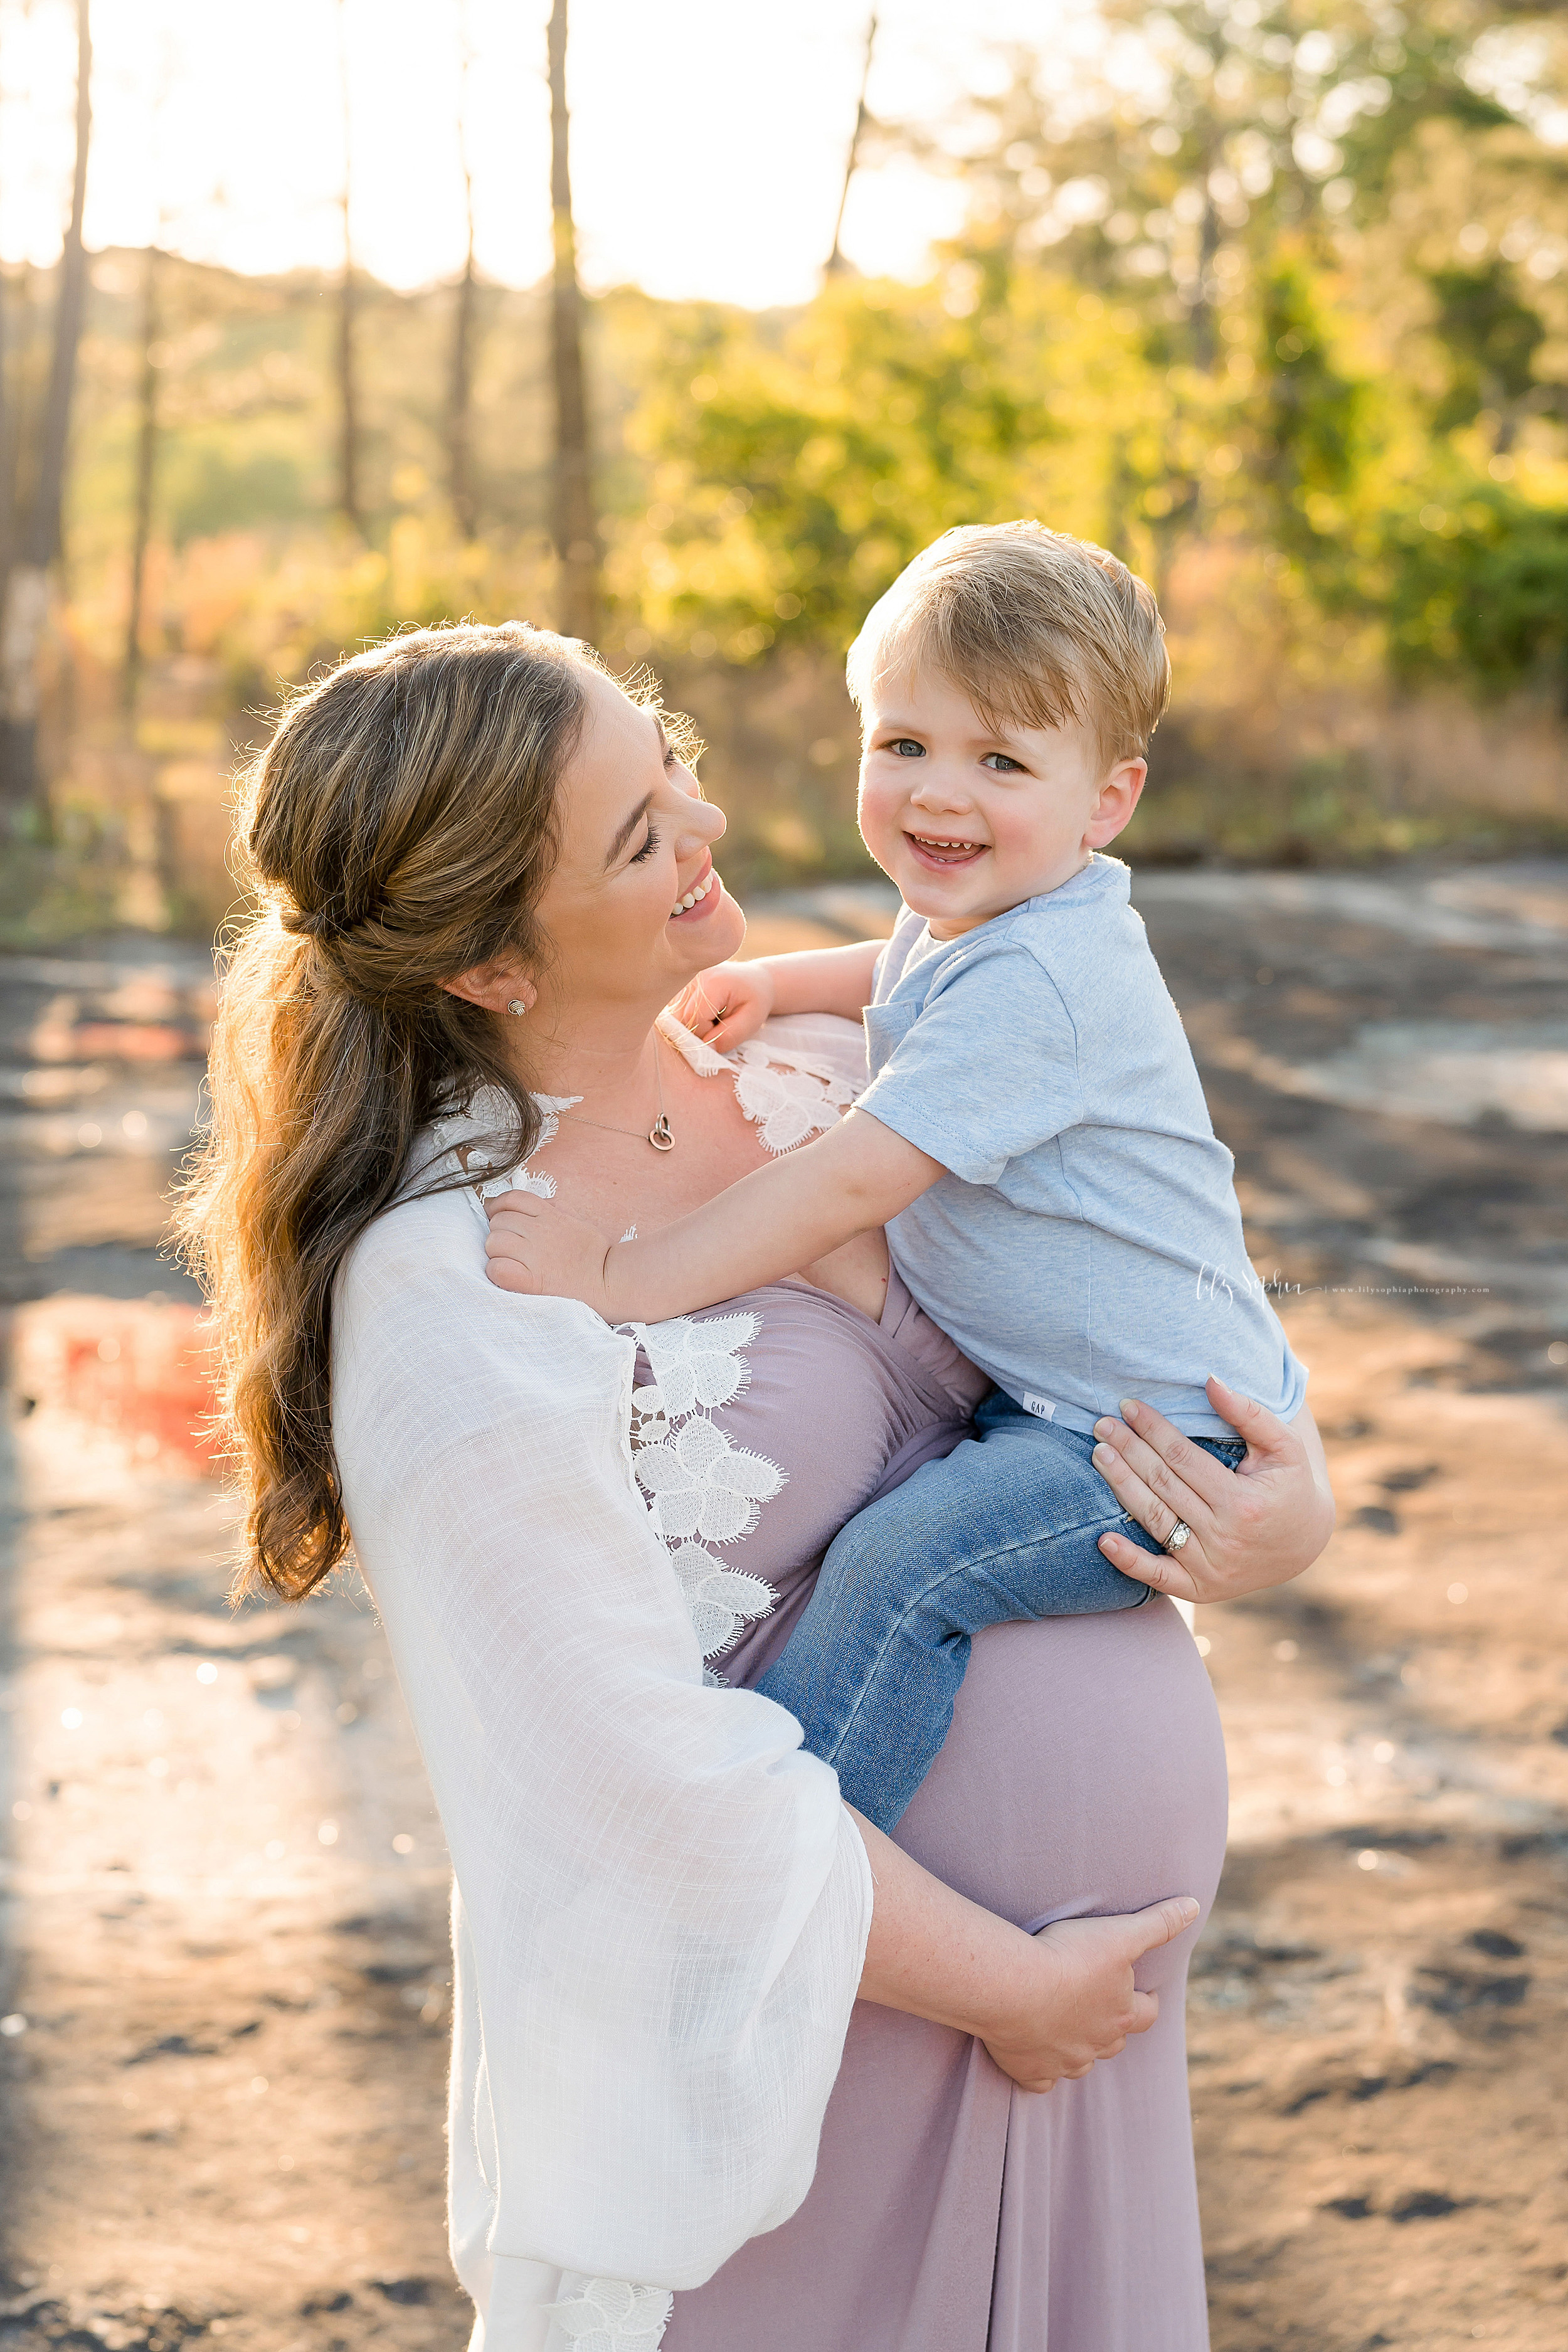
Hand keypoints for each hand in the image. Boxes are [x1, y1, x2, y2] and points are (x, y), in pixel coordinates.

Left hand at [483, 1188, 612, 1313]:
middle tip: (512, 1246)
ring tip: (511, 1260)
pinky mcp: (530, 1281)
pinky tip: (510, 1273)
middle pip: (498, 1221)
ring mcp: (534, 1256)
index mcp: (550, 1215)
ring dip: (496, 1252)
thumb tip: (516, 1205)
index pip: (511, 1199)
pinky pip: (496, 1268)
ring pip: (492, 1243)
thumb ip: (546, 1210)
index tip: (501, 1217)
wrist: (608, 1281)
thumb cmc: (591, 1253)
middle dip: (500, 1232)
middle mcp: (540, 1231)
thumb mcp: (572, 1219)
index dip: (499, 1206)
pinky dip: (497, 1271)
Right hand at [669, 959, 773, 1051]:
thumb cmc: (754, 1000)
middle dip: (697, 1032)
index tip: (722, 1033)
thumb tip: (707, 1049)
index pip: (695, 1019)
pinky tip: (703, 1014)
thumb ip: (731, 1035)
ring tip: (711, 1019)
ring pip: (674, 1016)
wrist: (753, 981)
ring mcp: (683, 980)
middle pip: (680, 1018)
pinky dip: (686, 1019)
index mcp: (713, 981)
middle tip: (717, 1027)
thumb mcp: (752, 1021)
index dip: (706, 1035)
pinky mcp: (678, 986)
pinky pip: (674, 1012)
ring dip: (691, 1025)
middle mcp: (692, 976)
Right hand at [980, 1898, 1198, 2092]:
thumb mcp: (1119, 1934)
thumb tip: (1194, 1906)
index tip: (1143, 1991)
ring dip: (1080, 2050)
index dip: (1147, 2001)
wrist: (1014, 1986)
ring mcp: (1064, 2062)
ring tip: (1069, 2029)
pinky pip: (1042, 2081)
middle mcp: (1097, 2044)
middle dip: (1113, 2027)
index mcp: (1122, 2014)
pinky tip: (1037, 2059)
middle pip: (1115, 2042)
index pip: (1147, 2014)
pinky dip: (1042, 2072)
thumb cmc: (1068, 1957)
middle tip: (1102, 2008)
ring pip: (1081, 2064)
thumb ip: (1158, 1923)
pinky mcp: (1031, 2071)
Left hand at [1091, 1375, 1334, 1602]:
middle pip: (1162, 1485)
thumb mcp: (1285, 1447)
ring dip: (1121, 1486)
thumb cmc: (1291, 1486)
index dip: (1152, 1429)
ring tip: (1099, 1455)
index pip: (1183, 1457)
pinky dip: (1128, 1560)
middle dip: (1128, 1450)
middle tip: (1102, 1425)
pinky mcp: (1199, 1588)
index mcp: (1243, 1502)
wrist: (1304, 1545)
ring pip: (1153, 1520)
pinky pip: (1157, 1577)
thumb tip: (1210, 1381)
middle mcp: (1224, 1537)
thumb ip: (1249, 1414)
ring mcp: (1209, 1566)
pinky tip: (1103, 1540)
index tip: (1128, 1406)